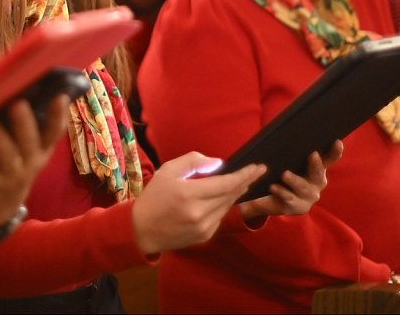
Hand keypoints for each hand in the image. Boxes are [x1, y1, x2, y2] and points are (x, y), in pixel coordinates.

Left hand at [0, 96, 67, 228]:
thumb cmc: (13, 166)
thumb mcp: (28, 151)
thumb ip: (29, 127)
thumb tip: (21, 88)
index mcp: (42, 150)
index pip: (54, 132)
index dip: (59, 116)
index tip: (60, 97)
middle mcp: (32, 163)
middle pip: (31, 142)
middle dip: (24, 123)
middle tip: (17, 103)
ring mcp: (13, 176)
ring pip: (7, 155)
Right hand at [132, 153, 264, 254]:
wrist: (141, 229)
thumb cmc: (154, 196)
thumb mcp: (168, 170)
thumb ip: (194, 162)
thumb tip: (219, 164)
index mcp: (189, 194)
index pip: (226, 183)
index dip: (244, 175)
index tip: (258, 166)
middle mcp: (199, 213)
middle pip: (231, 195)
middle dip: (246, 181)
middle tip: (258, 170)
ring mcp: (204, 227)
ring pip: (228, 206)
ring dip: (236, 193)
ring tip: (243, 181)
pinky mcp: (205, 236)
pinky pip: (221, 216)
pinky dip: (224, 205)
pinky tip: (223, 197)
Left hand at [238, 140, 341, 218]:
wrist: (270, 198)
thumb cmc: (281, 172)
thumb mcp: (285, 160)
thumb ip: (288, 150)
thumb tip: (284, 133)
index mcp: (317, 168)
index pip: (329, 158)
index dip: (335, 151)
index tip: (337, 142)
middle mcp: (316, 182)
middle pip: (318, 174)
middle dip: (316, 164)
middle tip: (313, 155)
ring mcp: (309, 197)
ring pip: (303, 187)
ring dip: (295, 180)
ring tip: (284, 174)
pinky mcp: (298, 207)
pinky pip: (290, 199)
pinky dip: (282, 192)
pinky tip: (273, 186)